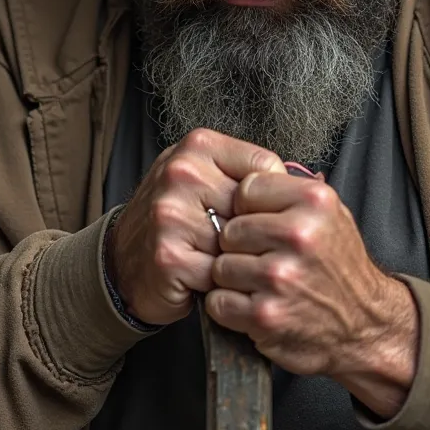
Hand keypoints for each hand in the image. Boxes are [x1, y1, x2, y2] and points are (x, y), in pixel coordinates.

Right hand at [105, 129, 285, 325]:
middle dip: (253, 232)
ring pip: (239, 242)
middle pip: (254, 207)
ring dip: (236, 259)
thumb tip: (308, 183)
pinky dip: (220, 283)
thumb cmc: (174, 220)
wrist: (122, 262)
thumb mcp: (204, 179)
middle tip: (237, 243)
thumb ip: (246, 174)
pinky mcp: (169, 255)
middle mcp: (180, 172)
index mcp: (197, 147)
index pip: (264, 167)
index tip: (255, 215)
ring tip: (218, 259)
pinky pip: (220, 273)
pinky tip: (205, 278)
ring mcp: (170, 214)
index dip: (268, 200)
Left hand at [205, 171, 418, 417]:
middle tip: (264, 258)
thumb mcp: (329, 213)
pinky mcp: (266, 314)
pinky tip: (256, 304)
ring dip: (234, 279)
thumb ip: (288, 192)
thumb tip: (237, 178)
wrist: (365, 323)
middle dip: (239, 246)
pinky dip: (231, 308)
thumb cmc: (339, 265)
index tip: (261, 224)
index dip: (247, 209)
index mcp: (314, 201)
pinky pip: (219, 302)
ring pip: (220, 267)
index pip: (245, 189)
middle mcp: (299, 235)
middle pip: (229, 230)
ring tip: (263, 282)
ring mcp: (281, 277)